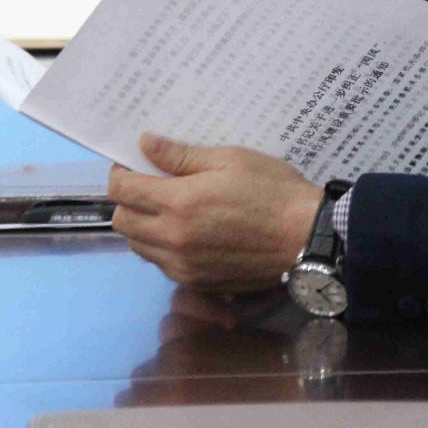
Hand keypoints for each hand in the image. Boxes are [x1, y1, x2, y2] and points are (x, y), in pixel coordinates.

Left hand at [109, 134, 322, 291]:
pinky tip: (190, 234)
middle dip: (129, 201)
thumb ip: (182, 156)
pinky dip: (164, 248)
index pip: (121, 191)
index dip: (122, 174)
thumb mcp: (230, 159)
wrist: (306, 237)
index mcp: (179, 203)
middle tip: (153, 186)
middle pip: (122, 221)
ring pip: (138, 246)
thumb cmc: (273, 190)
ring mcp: (183, 266)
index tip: (135, 165)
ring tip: (171, 210)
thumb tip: (146, 144)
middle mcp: (173, 239)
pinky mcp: (196, 283)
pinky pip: (162, 265)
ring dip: (144, 226)